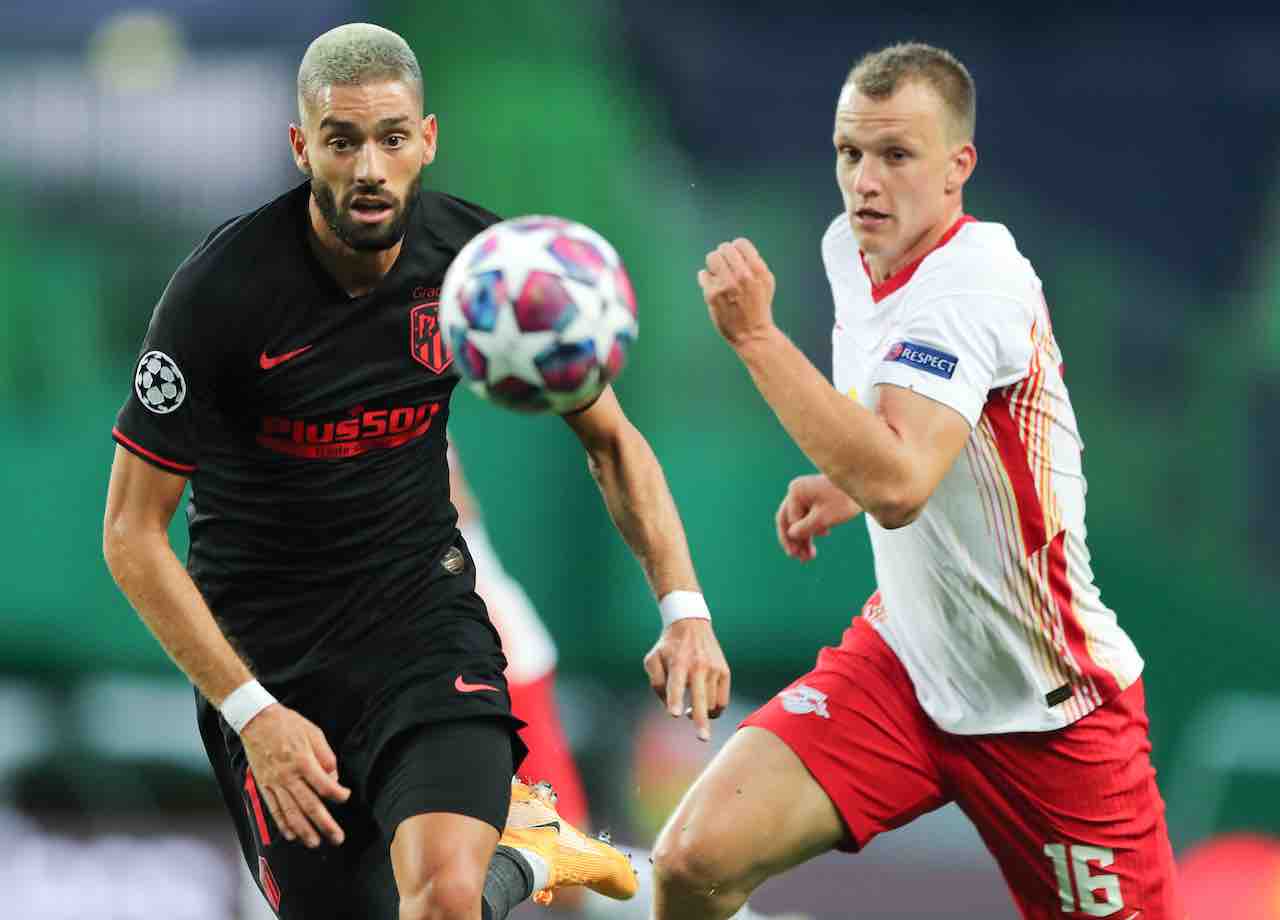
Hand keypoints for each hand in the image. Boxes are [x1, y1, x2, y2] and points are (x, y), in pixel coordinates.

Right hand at [239, 704, 351, 847]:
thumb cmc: (288, 725)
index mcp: (303, 761)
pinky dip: (283, 824)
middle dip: (325, 824)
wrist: (256, 721)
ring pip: (291, 813)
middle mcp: (288, 775)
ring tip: (315, 842)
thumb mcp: (314, 733)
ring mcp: (274, 783)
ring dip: (304, 831)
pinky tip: (291, 834)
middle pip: (309, 805)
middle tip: (337, 837)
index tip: (345, 797)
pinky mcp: (263, 785)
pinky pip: (274, 809)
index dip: (338, 795)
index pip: (324, 786)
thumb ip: (326, 756)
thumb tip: (334, 777)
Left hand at [643, 618, 730, 741]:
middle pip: (700, 698)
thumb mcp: (652, 659)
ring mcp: (714, 668)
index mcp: (678, 662)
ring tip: (689, 710)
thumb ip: (656, 683)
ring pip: (711, 702)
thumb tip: (669, 705)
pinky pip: (722, 699)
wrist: (691, 624)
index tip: (674, 713)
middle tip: (703, 739)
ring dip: (702, 713)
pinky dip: (715, 709)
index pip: (675, 684)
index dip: (674, 699)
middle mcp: (698, 665)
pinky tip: (705, 708)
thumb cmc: (668, 647)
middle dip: (700, 719)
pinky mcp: (724, 671)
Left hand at [697, 238, 776, 347]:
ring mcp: (726, 285)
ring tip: (719, 277)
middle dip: (723, 257)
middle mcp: (742, 275)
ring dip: (714, 265)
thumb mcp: (766, 281)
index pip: (739, 243)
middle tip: (725, 269)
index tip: (736, 260)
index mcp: (758, 270)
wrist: (752, 334)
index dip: (736, 250)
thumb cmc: (759, 306)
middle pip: (724, 248)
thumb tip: (734, 247)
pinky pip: (703, 274)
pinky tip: (714, 289)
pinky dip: (706, 280)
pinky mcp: (712, 295)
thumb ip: (754, 262)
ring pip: (711, 258)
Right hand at [776, 474, 862, 560]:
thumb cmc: (845, 500)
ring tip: (810, 556)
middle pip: (789, 519)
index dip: (793, 539)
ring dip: (804, 536)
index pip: (789, 521)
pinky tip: (824, 534)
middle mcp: (798, 490)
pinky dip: (813, 527)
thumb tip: (791, 535)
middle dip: (795, 540)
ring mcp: (806, 492)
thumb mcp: (823, 518)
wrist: (866, 485)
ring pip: (799, 519)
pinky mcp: (816, 496)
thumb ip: (804, 529)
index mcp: (796, 492)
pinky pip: (808, 514)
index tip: (800, 554)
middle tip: (798, 558)